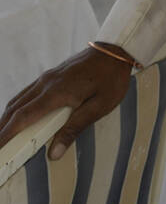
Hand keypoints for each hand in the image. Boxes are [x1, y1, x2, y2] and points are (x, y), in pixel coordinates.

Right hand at [0, 45, 133, 160]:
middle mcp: (46, 84)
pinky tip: (18, 117)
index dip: (6, 134)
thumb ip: (75, 128)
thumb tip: (54, 153)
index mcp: (56, 93)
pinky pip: (27, 93)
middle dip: (2, 129)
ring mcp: (47, 78)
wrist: (116, 50)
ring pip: (18, 100)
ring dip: (7, 118)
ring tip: (3, 136)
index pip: (23, 117)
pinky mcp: (51, 75)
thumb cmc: (111, 78)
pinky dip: (17, 107)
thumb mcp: (99, 107)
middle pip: (15, 109)